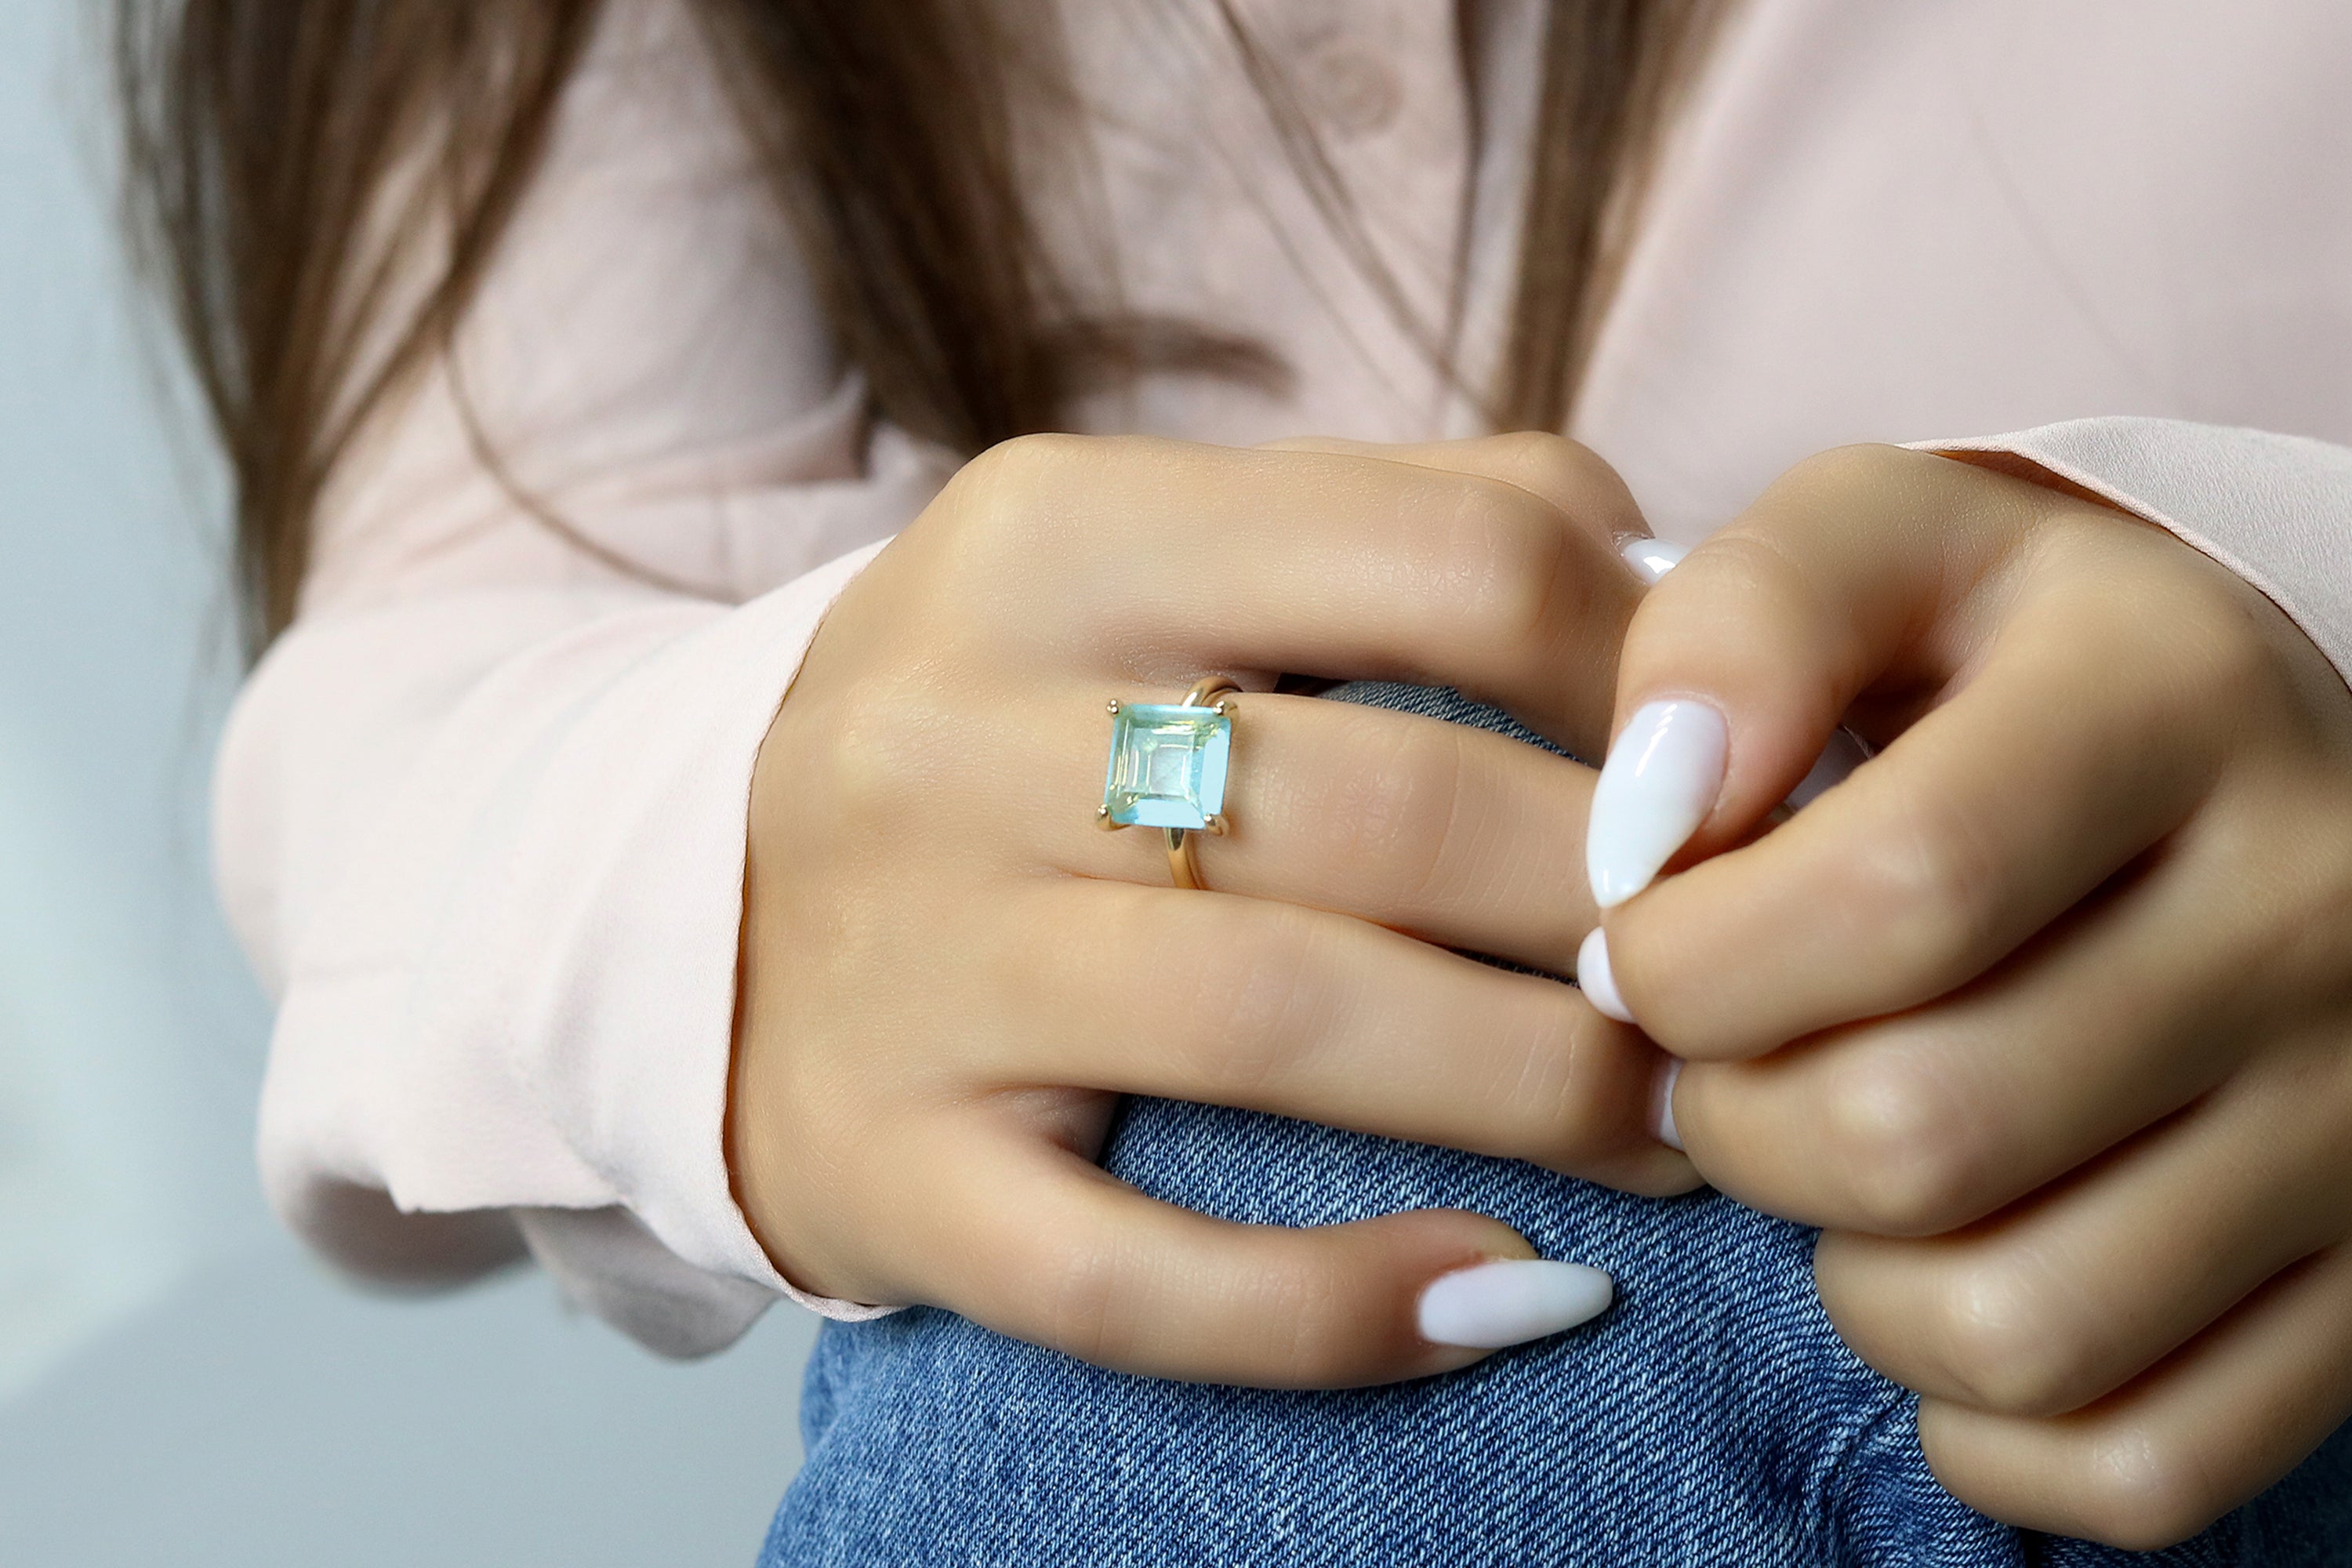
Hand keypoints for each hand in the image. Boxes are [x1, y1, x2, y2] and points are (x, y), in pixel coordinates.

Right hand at [730, 431, 1696, 1386]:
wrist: (684, 905)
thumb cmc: (1000, 724)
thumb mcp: (1138, 557)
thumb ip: (1396, 527)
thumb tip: (1679, 599)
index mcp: (1052, 537)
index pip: (1446, 555)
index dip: (1650, 681)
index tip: (1729, 784)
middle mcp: (952, 735)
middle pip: (1383, 806)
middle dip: (1617, 911)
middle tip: (1737, 983)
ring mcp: (906, 962)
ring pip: (1280, 1028)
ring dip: (1537, 1093)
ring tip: (1673, 1132)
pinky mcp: (884, 1169)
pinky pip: (1131, 1276)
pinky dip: (1340, 1309)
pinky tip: (1507, 1300)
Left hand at [1588, 444, 2351, 1546]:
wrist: (2241, 764)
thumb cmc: (2001, 661)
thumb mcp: (1879, 548)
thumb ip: (1738, 621)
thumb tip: (1649, 817)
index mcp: (2175, 699)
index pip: (1892, 894)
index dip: (1692, 959)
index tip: (1646, 945)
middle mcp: (2316, 911)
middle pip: (1920, 1132)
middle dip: (1733, 1120)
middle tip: (1720, 1061)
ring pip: (2012, 1326)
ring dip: (1847, 1277)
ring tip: (1833, 1156)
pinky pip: (2136, 1462)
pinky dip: (1984, 1418)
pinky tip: (1944, 1272)